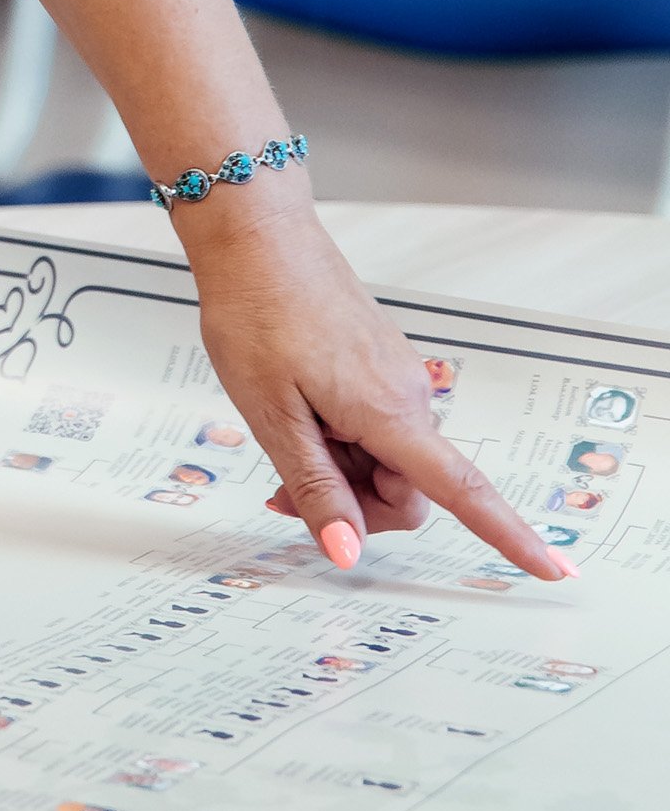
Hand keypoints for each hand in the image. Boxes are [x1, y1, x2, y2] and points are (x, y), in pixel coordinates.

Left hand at [181, 192, 568, 581]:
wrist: (258, 239)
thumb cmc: (258, 315)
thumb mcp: (272, 416)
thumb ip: (315, 487)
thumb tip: (347, 552)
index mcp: (390, 412)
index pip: (462, 491)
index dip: (508, 535)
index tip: (553, 570)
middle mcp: (409, 396)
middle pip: (407, 492)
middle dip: (355, 505)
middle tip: (284, 489)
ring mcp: (398, 379)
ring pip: (386, 463)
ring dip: (341, 472)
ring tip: (283, 437)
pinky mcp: (382, 367)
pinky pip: (375, 430)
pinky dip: (340, 443)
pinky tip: (298, 419)